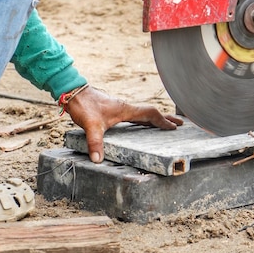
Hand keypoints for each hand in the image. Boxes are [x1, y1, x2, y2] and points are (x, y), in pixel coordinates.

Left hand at [65, 86, 182, 162]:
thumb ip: (95, 142)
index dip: (163, 121)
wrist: (73, 92)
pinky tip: (140, 126)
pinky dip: (142, 119)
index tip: (174, 127)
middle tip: (180, 123)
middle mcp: (125, 108)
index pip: (150, 114)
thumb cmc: (84, 105)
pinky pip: (134, 115)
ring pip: (142, 113)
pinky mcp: (112, 110)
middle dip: (165, 118)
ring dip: (155, 118)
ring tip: (164, 125)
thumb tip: (98, 160)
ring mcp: (119, 108)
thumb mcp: (91, 125)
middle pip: (150, 112)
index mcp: (125, 110)